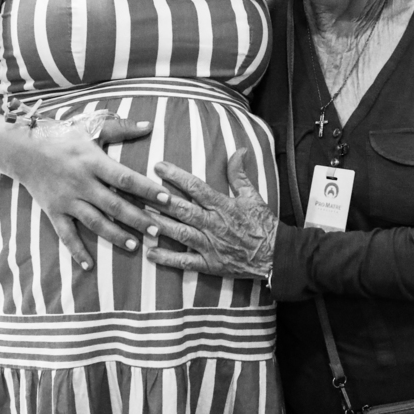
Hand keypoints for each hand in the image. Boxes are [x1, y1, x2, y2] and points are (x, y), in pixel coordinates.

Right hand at [9, 114, 167, 271]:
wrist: (22, 149)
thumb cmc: (62, 136)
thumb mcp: (91, 128)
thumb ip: (121, 129)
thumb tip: (150, 126)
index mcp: (93, 162)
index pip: (125, 178)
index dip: (146, 189)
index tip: (166, 199)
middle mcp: (81, 183)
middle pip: (114, 204)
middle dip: (137, 219)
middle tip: (158, 230)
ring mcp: (67, 200)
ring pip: (94, 222)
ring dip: (115, 235)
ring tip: (135, 246)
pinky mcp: (54, 212)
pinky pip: (66, 234)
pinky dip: (77, 251)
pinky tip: (90, 266)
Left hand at [144, 150, 276, 278]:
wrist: (276, 255)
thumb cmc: (263, 224)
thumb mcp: (253, 195)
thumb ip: (239, 173)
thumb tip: (239, 149)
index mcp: (223, 205)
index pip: (196, 187)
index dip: (176, 176)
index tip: (158, 166)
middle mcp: (214, 224)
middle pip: (183, 210)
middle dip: (160, 200)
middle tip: (138, 191)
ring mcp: (211, 245)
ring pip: (181, 233)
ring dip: (159, 226)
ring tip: (138, 218)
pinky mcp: (210, 264)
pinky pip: (186, 262)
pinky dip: (168, 259)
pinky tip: (150, 253)